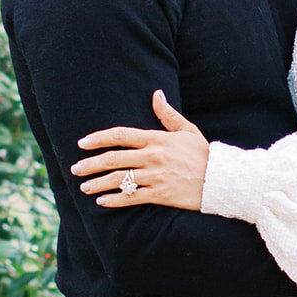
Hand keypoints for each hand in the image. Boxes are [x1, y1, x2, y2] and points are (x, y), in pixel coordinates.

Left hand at [71, 91, 209, 211]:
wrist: (221, 179)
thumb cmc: (203, 154)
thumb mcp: (187, 130)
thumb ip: (167, 114)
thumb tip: (156, 94)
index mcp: (157, 139)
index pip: (121, 135)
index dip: (98, 138)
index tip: (82, 143)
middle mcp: (153, 157)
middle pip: (114, 158)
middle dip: (90, 164)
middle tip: (74, 168)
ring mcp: (155, 176)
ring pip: (119, 179)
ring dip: (98, 183)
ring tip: (84, 187)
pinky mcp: (160, 194)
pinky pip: (132, 198)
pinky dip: (114, 200)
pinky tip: (102, 202)